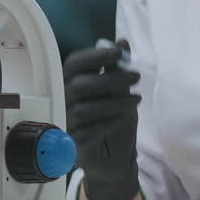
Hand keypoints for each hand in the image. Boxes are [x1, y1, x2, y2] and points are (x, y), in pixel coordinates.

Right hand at [63, 40, 141, 199]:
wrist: (111, 158)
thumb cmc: (110, 117)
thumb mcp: (116, 90)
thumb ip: (115, 67)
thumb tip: (123, 42)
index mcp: (68, 81)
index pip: (74, 63)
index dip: (95, 55)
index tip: (118, 53)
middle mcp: (62, 100)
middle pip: (81, 85)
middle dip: (112, 79)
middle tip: (136, 76)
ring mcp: (65, 122)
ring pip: (87, 108)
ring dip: (116, 102)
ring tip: (137, 100)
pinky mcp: (71, 143)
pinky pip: (89, 131)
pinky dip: (109, 122)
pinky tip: (123, 118)